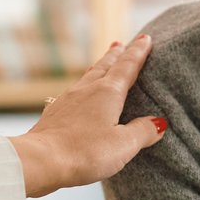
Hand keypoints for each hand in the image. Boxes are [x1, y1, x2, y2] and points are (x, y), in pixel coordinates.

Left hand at [8, 34, 167, 196]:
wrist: (40, 160)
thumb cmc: (85, 152)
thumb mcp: (123, 145)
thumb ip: (143, 132)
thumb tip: (158, 122)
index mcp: (108, 93)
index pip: (127, 67)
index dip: (138, 52)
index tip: (145, 39)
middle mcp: (87, 90)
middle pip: (104, 66)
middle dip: (116, 55)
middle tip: (121, 44)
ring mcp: (67, 100)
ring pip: (87, 78)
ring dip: (99, 68)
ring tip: (104, 65)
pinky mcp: (55, 113)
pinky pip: (74, 94)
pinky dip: (84, 88)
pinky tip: (80, 97)